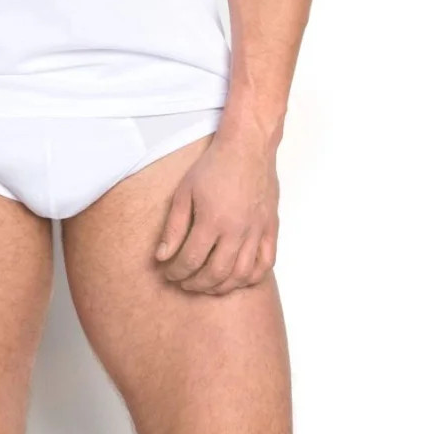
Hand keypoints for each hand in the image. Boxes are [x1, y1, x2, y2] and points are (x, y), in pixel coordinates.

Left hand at [153, 131, 278, 293]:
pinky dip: (251, 277)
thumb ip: (174, 228)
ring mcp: (257, 231)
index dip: (176, 272)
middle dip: (195, 283)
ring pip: (241, 274)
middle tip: (184, 282)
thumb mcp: (184, 193)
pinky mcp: (271, 228)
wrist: (248, 147)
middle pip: (216, 273)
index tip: (169, 272)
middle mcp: (238, 230)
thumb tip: (162, 256)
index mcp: (213, 220)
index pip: (191, 260)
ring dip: (221, 286)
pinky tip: (237, 278)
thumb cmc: (214, 166)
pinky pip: (266, 263)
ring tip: (207, 285)